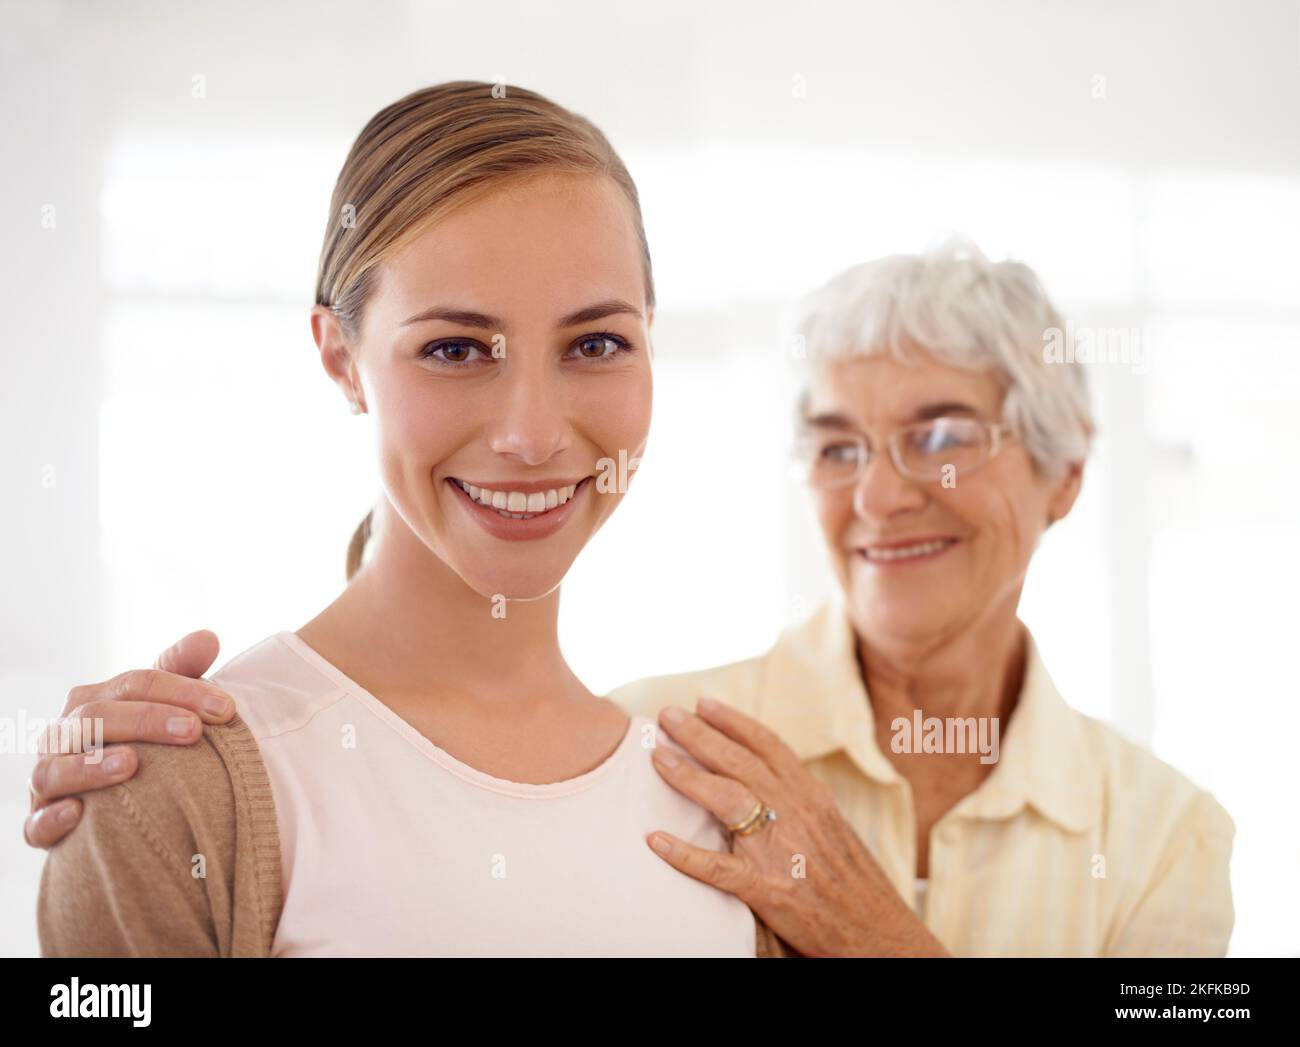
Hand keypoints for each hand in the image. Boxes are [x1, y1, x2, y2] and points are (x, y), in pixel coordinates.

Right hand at [23, 630, 231, 848]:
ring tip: (131, 763)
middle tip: (193, 730)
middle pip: (96, 716)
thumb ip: (181, 671)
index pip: (135, 683)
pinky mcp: (40, 824)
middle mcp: (63, 734)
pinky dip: (50, 818)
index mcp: (93, 700)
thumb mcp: (161, 704)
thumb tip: (209, 637)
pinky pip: (35, 825)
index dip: (181, 690)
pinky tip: (78, 814)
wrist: (112, 803)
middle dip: (145, 720)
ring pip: (54, 768)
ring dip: (90, 766)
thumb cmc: (140, 742)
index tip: (227, 708)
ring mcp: (48, 778)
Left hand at [645, 698, 949, 956]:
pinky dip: (683, 854)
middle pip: (739, 762)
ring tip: (657, 758)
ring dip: (687, 775)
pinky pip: (716, 867)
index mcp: (812, 796)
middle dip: (699, 734)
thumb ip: (800, 801)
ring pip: (726, 799)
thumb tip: (767, 778)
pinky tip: (655, 840)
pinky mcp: (767, 889)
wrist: (878, 934)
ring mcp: (780, 850)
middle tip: (666, 716)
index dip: (733, 721)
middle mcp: (797, 813)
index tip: (703, 703)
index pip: (768, 746)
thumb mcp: (833, 827)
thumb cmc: (854, 883)